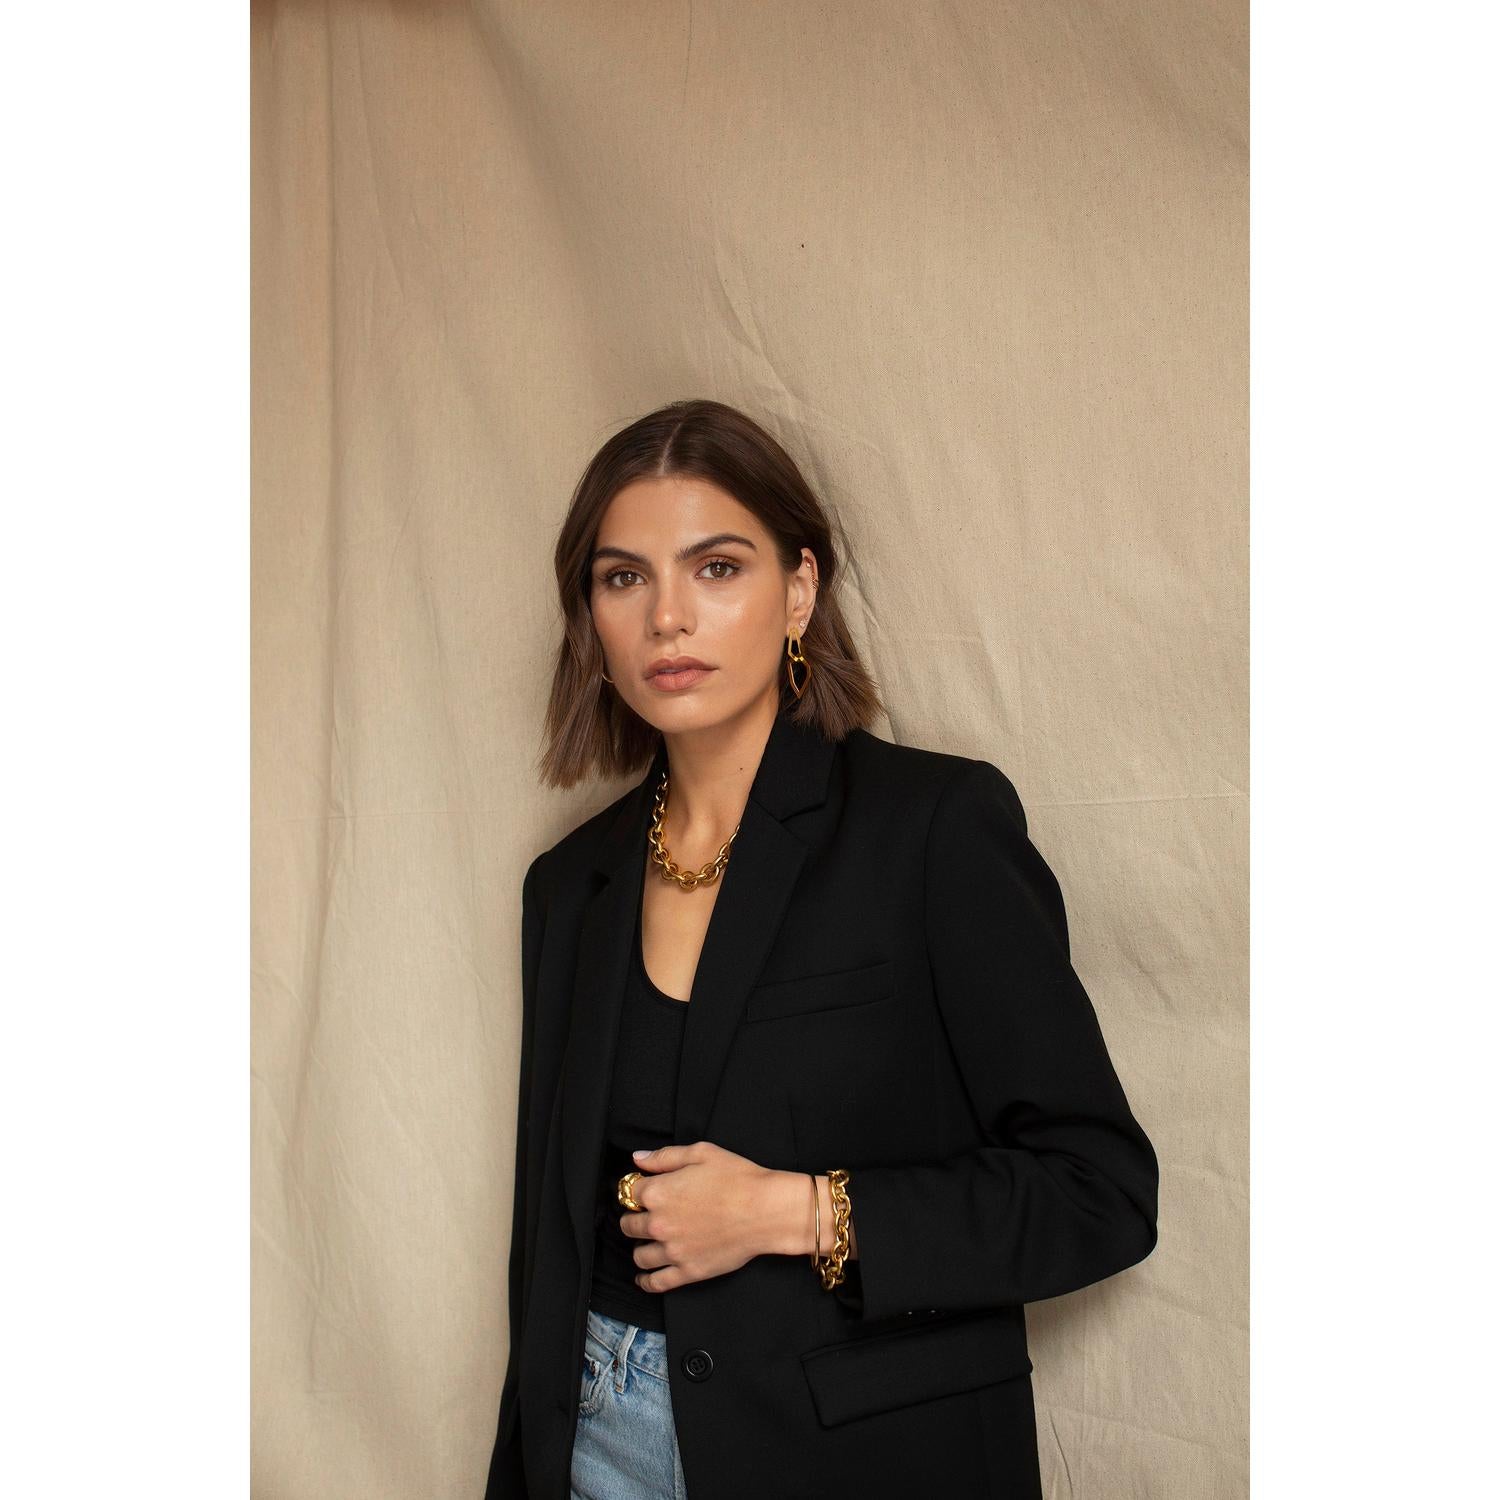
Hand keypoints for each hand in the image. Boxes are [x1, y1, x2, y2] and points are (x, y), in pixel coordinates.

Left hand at [621, 1141, 777, 1293]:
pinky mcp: (688, 1272)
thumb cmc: (738, 1178)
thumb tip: (637, 1158)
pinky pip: (656, 1282)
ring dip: (640, 1246)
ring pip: (639, 1255)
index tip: (642, 1188)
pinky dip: (645, 1281)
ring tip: (649, 1241)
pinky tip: (644, 1276)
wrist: (766, 1210)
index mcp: (659, 1192)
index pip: (629, 1192)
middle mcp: (659, 1224)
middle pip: (629, 1225)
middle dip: (635, 1217)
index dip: (635, 1188)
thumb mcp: (701, 1153)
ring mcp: (673, 1251)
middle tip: (645, 1214)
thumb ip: (664, 1156)